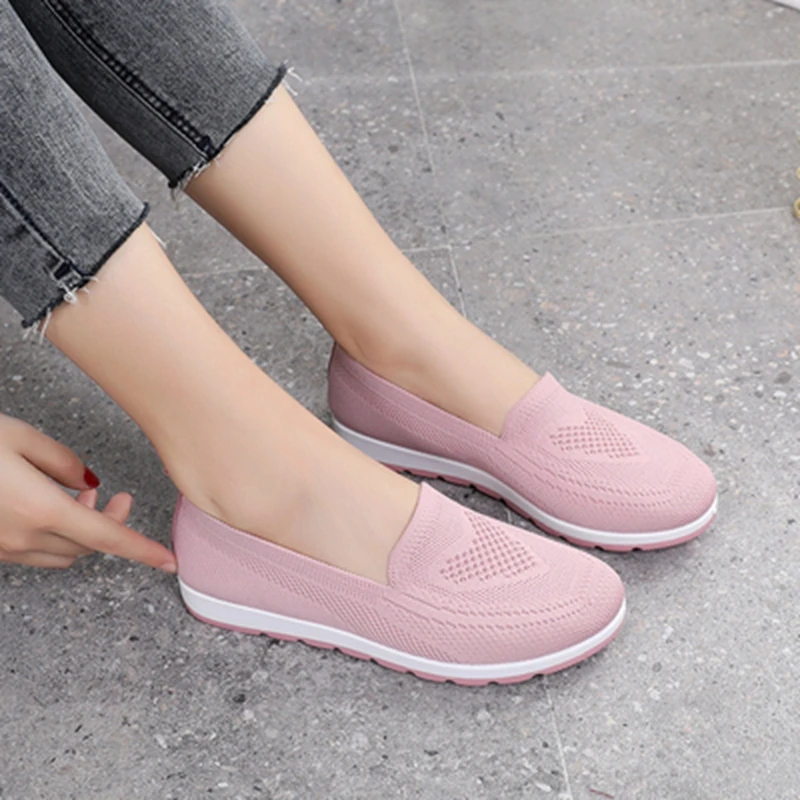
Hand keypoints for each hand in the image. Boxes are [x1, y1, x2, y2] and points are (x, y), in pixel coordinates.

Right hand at [0, 413, 175, 570]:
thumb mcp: (20, 438)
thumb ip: (63, 461)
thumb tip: (89, 482)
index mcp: (41, 509)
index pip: (109, 538)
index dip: (144, 551)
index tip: (169, 560)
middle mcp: (24, 537)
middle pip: (90, 546)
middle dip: (113, 523)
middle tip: (121, 497)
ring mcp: (3, 548)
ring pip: (64, 554)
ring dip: (84, 532)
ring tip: (84, 498)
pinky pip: (36, 554)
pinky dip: (56, 537)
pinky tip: (51, 510)